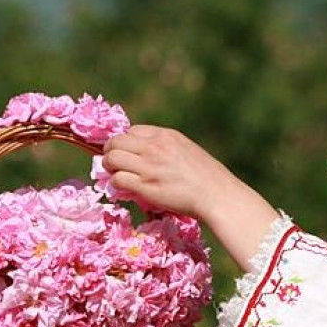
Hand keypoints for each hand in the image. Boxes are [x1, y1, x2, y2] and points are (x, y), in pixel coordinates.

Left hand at [102, 125, 279, 270]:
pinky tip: (124, 189)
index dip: (126, 142)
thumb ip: (167, 149)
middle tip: (114, 165)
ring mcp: (149, 165)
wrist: (217, 194)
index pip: (132, 131)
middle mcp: (155, 146)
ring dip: (109, 167)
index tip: (127, 154)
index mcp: (166, 135)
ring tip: (116, 175)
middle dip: (110, 152)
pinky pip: (117, 179)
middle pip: (116, 141)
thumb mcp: (188, 151)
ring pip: (112, 158)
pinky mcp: (145, 185)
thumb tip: (147, 157)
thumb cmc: (207, 178)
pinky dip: (116, 184)